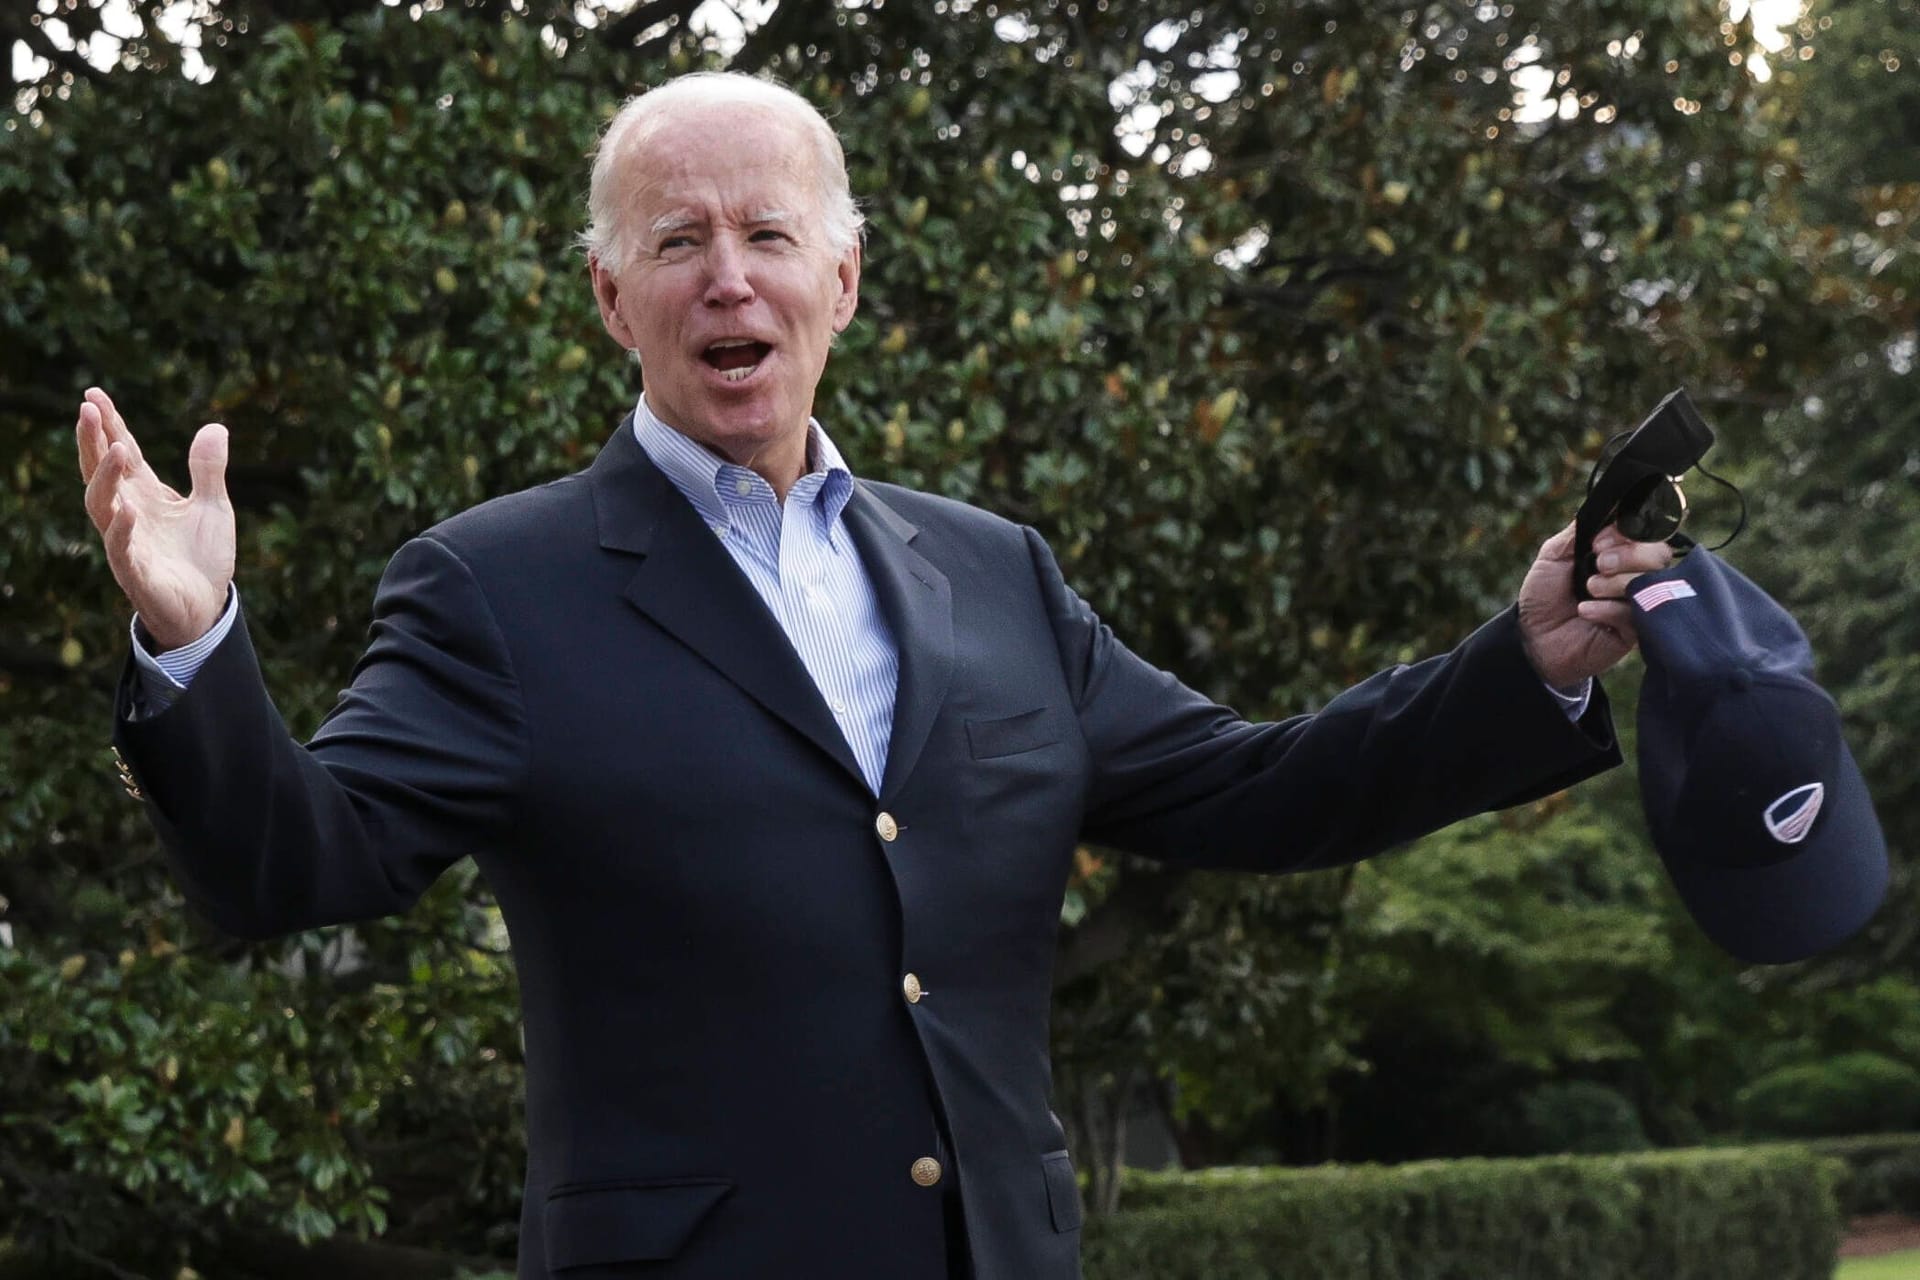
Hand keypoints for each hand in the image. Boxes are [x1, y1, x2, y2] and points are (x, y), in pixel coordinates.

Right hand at [75, 387, 234, 651]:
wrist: (206, 608)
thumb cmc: (202, 558)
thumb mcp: (213, 507)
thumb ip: (208, 469)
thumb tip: (215, 426)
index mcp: (145, 494)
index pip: (122, 453)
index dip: (109, 425)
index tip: (93, 394)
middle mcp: (129, 512)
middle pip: (101, 472)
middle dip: (92, 441)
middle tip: (87, 409)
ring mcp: (128, 542)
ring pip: (102, 505)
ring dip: (106, 477)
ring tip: (118, 450)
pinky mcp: (136, 572)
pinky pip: (121, 549)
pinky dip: (123, 529)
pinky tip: (129, 509)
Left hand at [1516, 521, 1673, 687]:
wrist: (1532, 638)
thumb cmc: (1544, 595)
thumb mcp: (1554, 555)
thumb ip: (1580, 530)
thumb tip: (1608, 503)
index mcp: (1619, 552)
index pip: (1647, 532)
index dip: (1630, 532)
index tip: (1599, 541)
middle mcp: (1635, 574)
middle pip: (1659, 554)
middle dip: (1628, 555)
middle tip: (1598, 564)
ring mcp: (1639, 602)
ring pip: (1651, 582)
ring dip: (1617, 581)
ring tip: (1589, 589)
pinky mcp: (1637, 630)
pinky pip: (1638, 613)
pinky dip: (1609, 608)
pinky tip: (1586, 611)